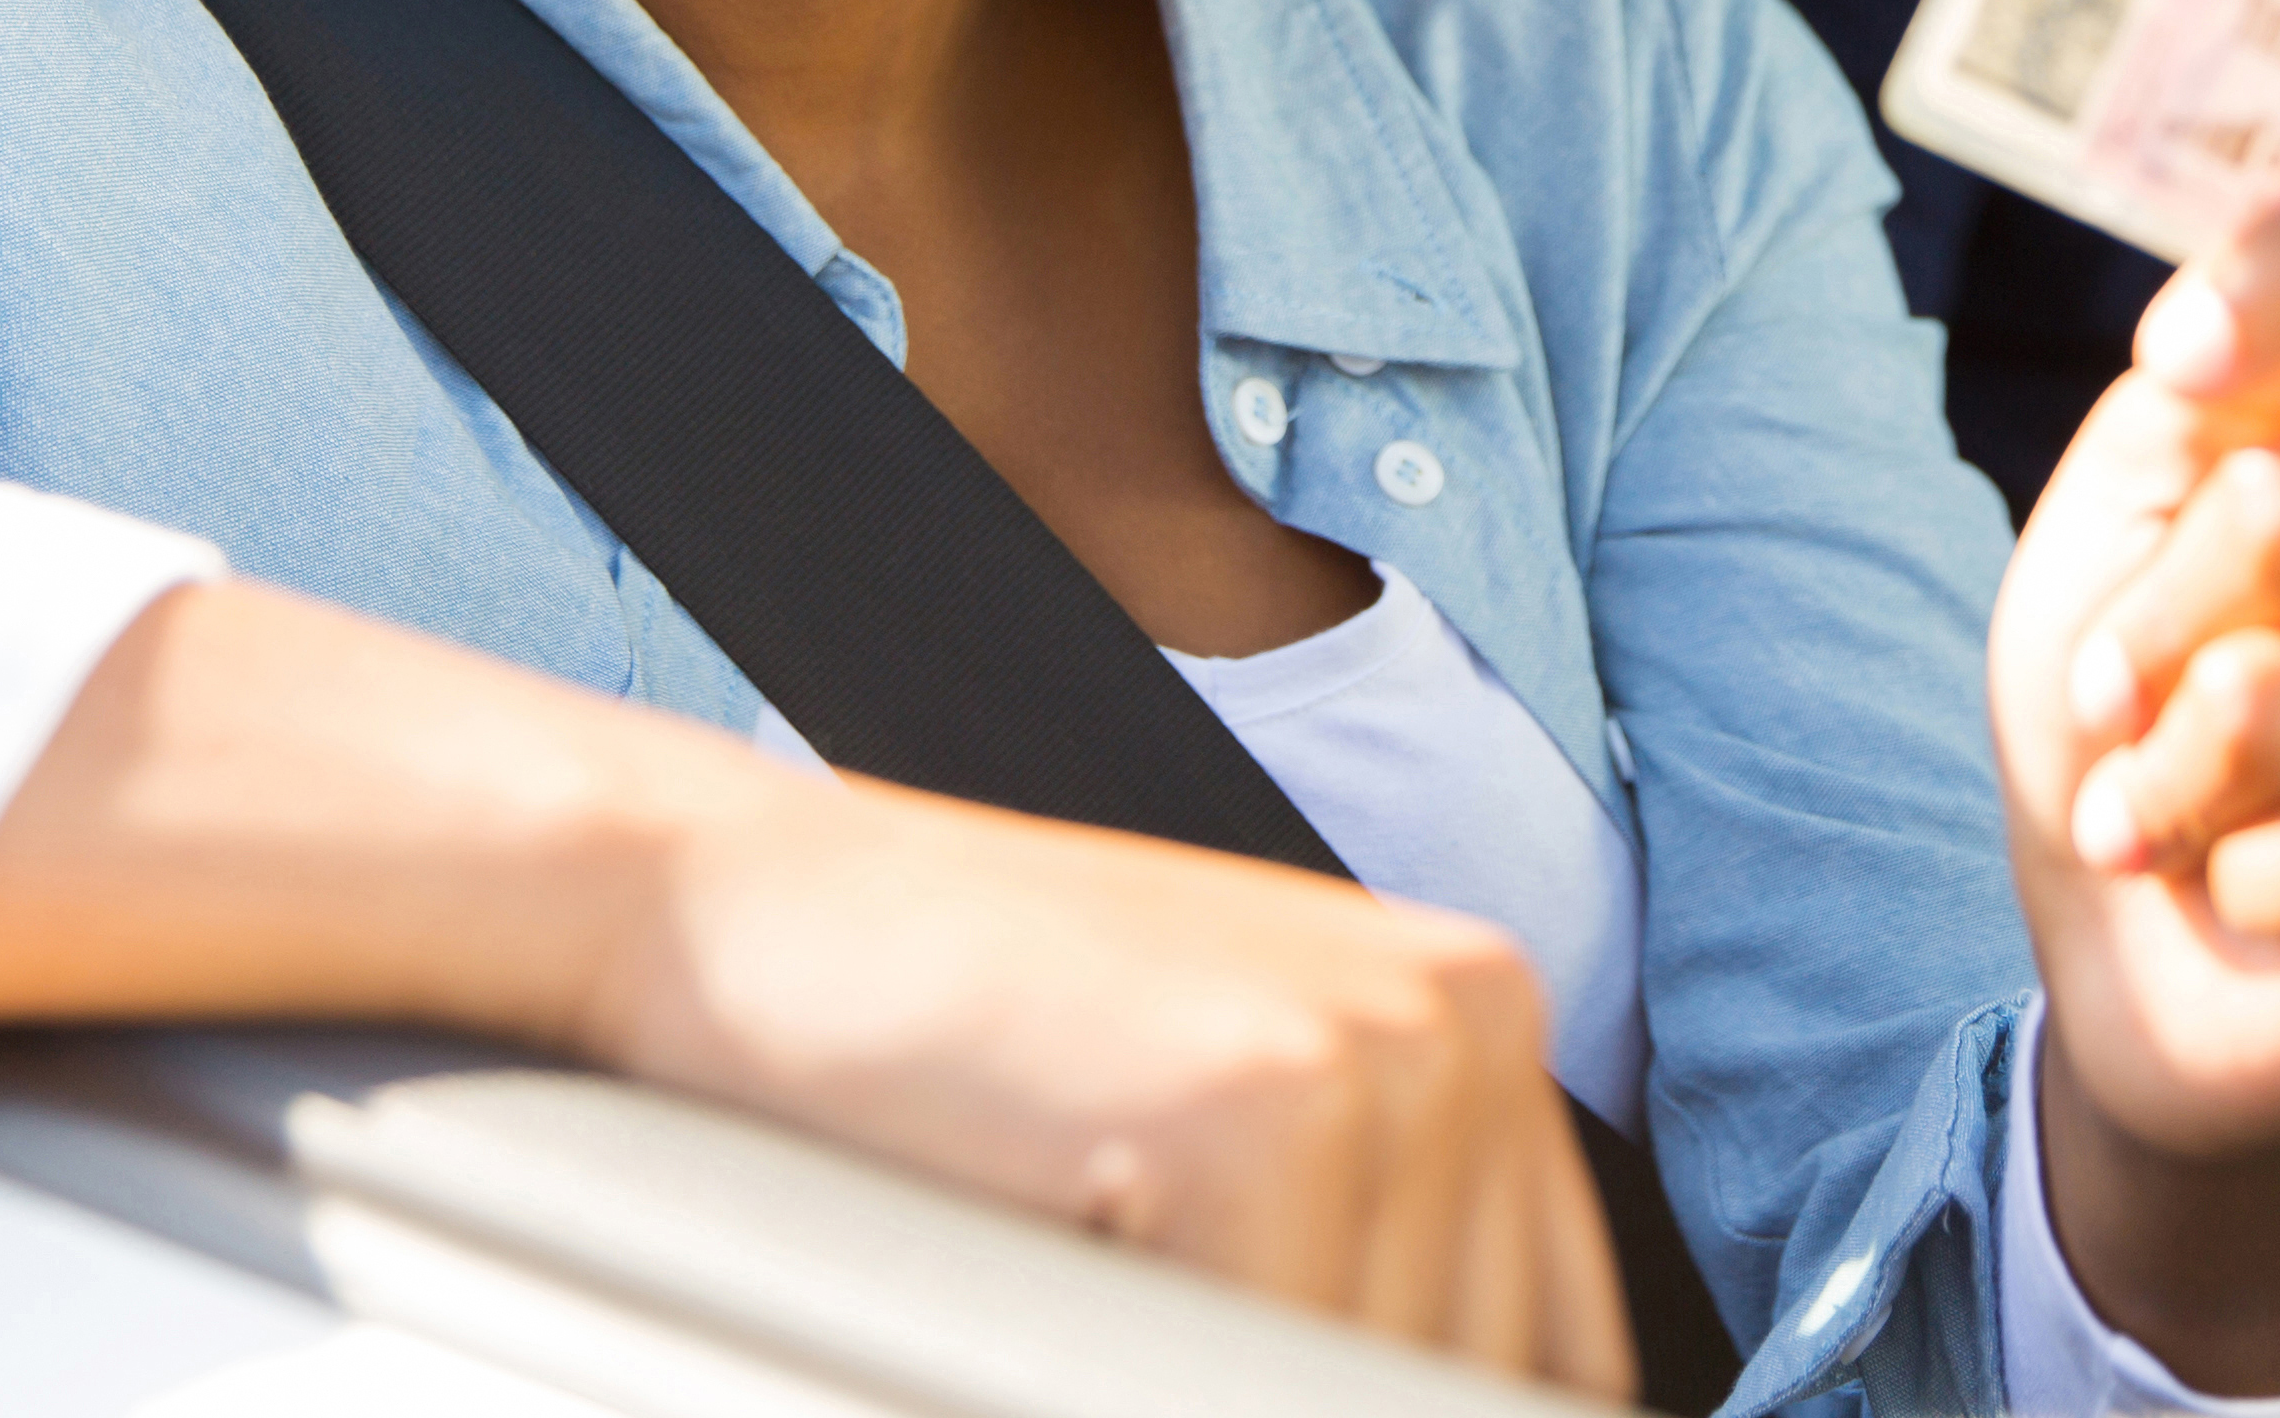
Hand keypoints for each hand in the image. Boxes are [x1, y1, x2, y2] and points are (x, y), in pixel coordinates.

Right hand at [0, 582, 1628, 1395]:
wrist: (734, 911)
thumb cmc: (954, 1049)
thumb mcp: (1222, 1132)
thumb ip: (1362, 1260)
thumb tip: (1468, 1402)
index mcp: (1485, 1014)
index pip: (1545, 1358)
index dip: (1404, 1408)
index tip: (1240, 1377)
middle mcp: (1470, 1012)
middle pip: (1452, 1378)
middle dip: (1276, 1390)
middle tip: (1094, 1331)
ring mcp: (1377, 1051)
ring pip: (1349, 1383)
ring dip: (1189, 1381)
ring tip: (1053, 1310)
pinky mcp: (1258, 1110)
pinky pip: (1239, 1372)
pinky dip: (1111, 1376)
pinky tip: (1022, 1296)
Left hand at [1986, 169, 2279, 1365]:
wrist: (2140, 932)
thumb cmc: (2150, 681)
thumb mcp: (2135, 498)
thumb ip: (2205, 389)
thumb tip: (2228, 321)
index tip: (2172, 357)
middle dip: (2157, 614)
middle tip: (2124, 687)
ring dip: (2177, 769)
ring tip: (2172, 799)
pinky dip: (2236, 880)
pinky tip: (2253, 885)